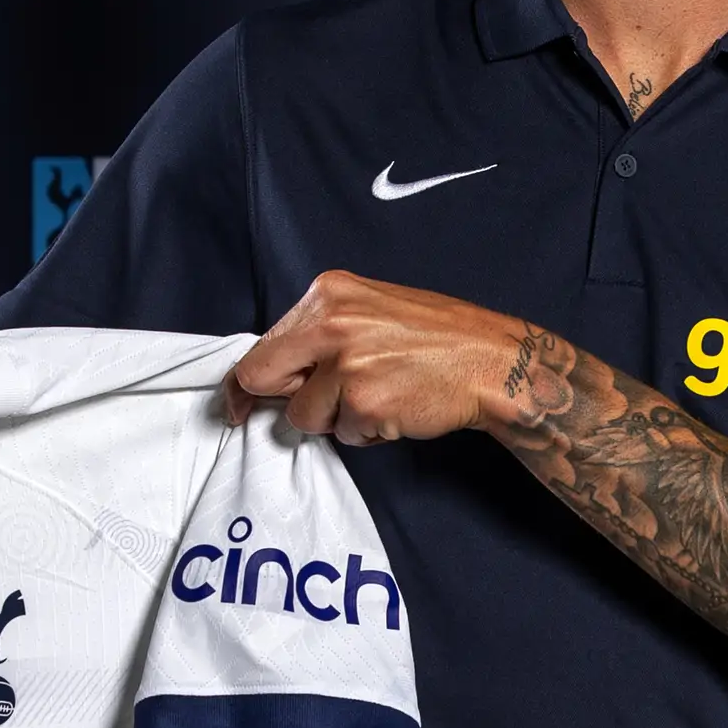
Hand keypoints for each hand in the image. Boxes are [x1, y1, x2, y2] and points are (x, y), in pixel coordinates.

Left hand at [221, 270, 528, 446]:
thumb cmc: (436, 339)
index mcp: (327, 293)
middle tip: (320, 405)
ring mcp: (345, 363)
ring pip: (305, 416)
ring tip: (381, 397)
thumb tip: (278, 368)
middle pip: (265, 377)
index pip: (263, 345)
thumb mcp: (371, 310)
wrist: (489, 361)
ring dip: (337, 419)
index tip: (238, 404)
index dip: (248, 382)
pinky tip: (396, 409)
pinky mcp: (363, 401)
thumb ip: (322, 330)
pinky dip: (366, 432)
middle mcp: (330, 322)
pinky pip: (343, 435)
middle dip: (284, 400)